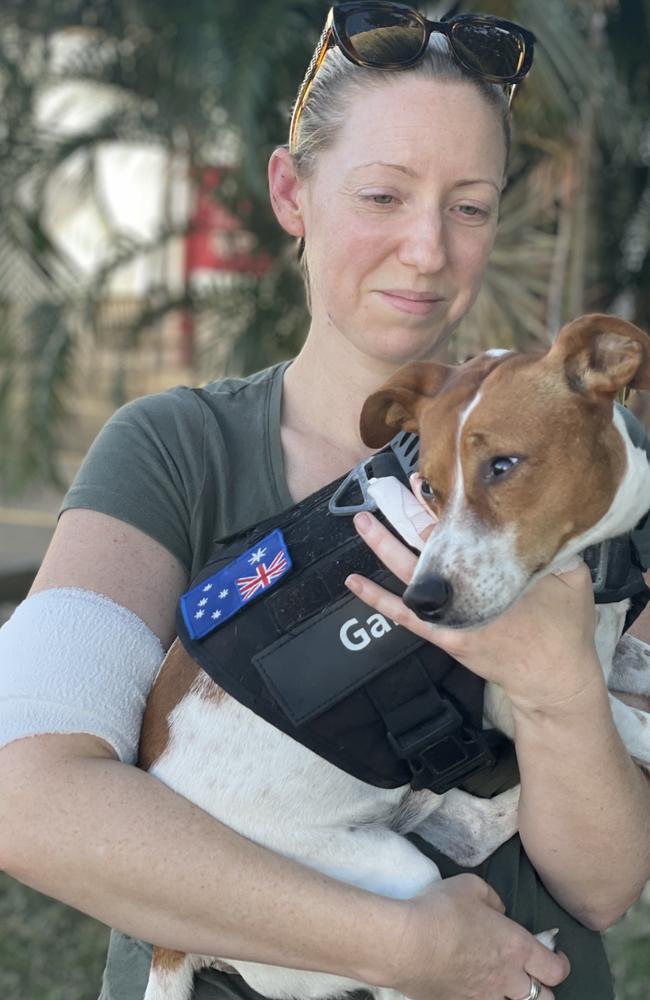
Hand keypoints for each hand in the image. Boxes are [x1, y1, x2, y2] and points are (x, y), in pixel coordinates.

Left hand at [346, 512, 603, 712]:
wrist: (552, 679)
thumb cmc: (563, 628)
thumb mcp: (572, 577)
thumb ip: (555, 546)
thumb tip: (543, 514)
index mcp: (494, 567)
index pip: (460, 526)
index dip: (440, 501)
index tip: (423, 480)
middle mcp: (466, 587)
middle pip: (428, 541)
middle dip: (406, 512)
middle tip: (387, 488)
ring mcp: (449, 612)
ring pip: (408, 570)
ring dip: (383, 544)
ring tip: (362, 520)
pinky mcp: (441, 634)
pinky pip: (402, 613)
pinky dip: (376, 596)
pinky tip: (353, 581)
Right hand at [385, 873, 568, 999]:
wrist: (406, 944)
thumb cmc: (441, 910)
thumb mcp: (471, 886)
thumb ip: (492, 899)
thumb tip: (498, 911)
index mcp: (516, 947)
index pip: (555, 969)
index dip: (560, 964)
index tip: (555, 956)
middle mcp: (507, 978)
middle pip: (543, 998)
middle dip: (542, 988)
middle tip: (530, 975)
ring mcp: (483, 998)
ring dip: (514, 998)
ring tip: (504, 986)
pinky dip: (484, 999)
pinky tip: (474, 989)